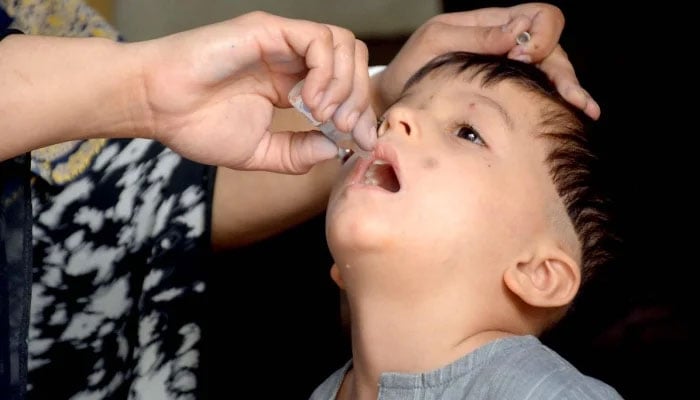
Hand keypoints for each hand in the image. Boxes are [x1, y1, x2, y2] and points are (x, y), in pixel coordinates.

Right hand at [135, 11, 374, 172]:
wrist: (156, 106)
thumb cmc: (196, 125)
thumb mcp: (259, 152)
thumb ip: (298, 153)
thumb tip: (335, 149)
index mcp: (292, 86)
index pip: (345, 87)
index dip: (361, 114)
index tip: (361, 141)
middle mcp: (292, 61)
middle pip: (353, 62)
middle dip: (358, 99)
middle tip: (344, 129)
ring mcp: (283, 43)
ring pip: (344, 45)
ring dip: (345, 84)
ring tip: (323, 115)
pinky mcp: (269, 30)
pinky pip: (320, 40)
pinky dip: (326, 72)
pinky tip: (309, 100)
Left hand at [373, 2, 599, 119]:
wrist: (395, 97)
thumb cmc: (412, 67)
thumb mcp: (437, 43)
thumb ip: (478, 36)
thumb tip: (519, 34)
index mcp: (492, 23)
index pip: (538, 15)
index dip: (541, 35)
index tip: (521, 59)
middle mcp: (506, 43)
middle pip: (553, 45)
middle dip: (563, 69)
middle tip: (566, 96)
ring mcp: (509, 68)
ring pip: (553, 68)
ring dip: (571, 86)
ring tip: (584, 109)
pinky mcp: (507, 91)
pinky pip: (541, 88)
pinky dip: (561, 98)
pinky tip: (579, 111)